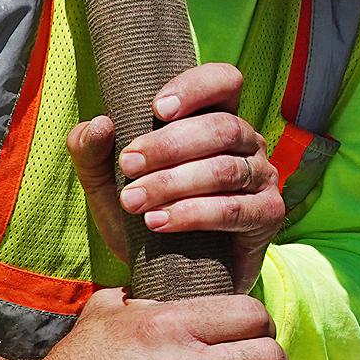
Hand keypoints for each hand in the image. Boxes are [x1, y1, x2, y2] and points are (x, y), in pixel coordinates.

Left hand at [67, 64, 285, 288]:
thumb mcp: (106, 183)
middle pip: (222, 127)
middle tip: (128, 166)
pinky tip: (158, 222)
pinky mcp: (268, 215)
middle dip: (169, 146)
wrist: (170, 278)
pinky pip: (235, 209)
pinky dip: (193, 214)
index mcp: (216, 117)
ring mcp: (262, 177)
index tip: (156, 108)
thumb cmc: (143, 215)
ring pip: (224, 169)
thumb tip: (100, 124)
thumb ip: (91, 152)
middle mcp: (247, 142)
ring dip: (173, 184)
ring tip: (133, 201)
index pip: (224, 81)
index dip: (196, 88)